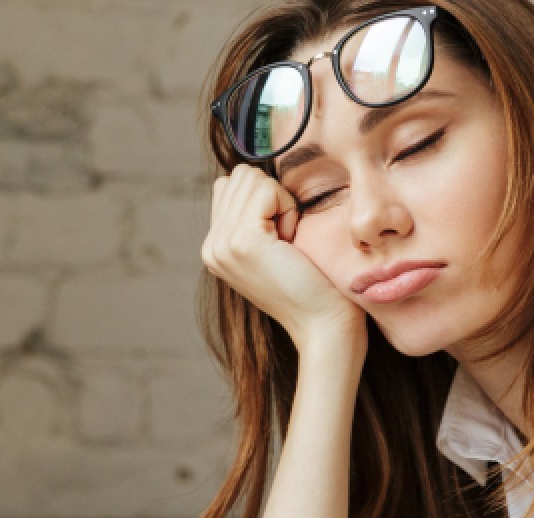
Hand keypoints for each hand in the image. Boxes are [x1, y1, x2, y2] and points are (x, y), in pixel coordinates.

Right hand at [200, 163, 365, 352]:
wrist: (322, 325)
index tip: (279, 238)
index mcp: (214, 248)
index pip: (228, 185)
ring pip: (251, 178)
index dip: (264, 199)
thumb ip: (252, 217)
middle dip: (272, 197)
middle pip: (238, 176)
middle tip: (286, 240)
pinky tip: (291, 242)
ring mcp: (222, 244)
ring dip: (280, 202)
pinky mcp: (242, 240)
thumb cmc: (310, 285)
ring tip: (288, 242)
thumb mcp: (271, 248)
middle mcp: (211, 246)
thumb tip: (251, 176)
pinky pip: (267, 190)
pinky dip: (287, 208)